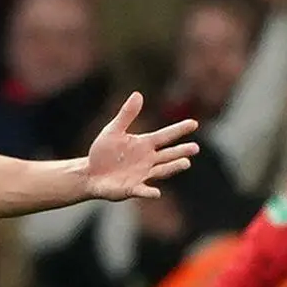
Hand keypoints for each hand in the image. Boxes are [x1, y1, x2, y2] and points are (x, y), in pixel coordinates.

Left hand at [81, 92, 203, 200]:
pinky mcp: (132, 189)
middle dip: (181, 151)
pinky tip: (156, 192)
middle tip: (195, 148)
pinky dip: (149, 192)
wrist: (91, 173)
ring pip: (161, 171)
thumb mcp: (113, 130)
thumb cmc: (103, 151)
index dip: (179, 130)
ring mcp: (142, 175)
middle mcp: (148, 160)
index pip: (165, 136)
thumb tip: (138, 94)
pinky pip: (142, 190)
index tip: (194, 123)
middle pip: (168, 155)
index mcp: (145, 144)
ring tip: (186, 163)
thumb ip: (126, 114)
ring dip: (172, 167)